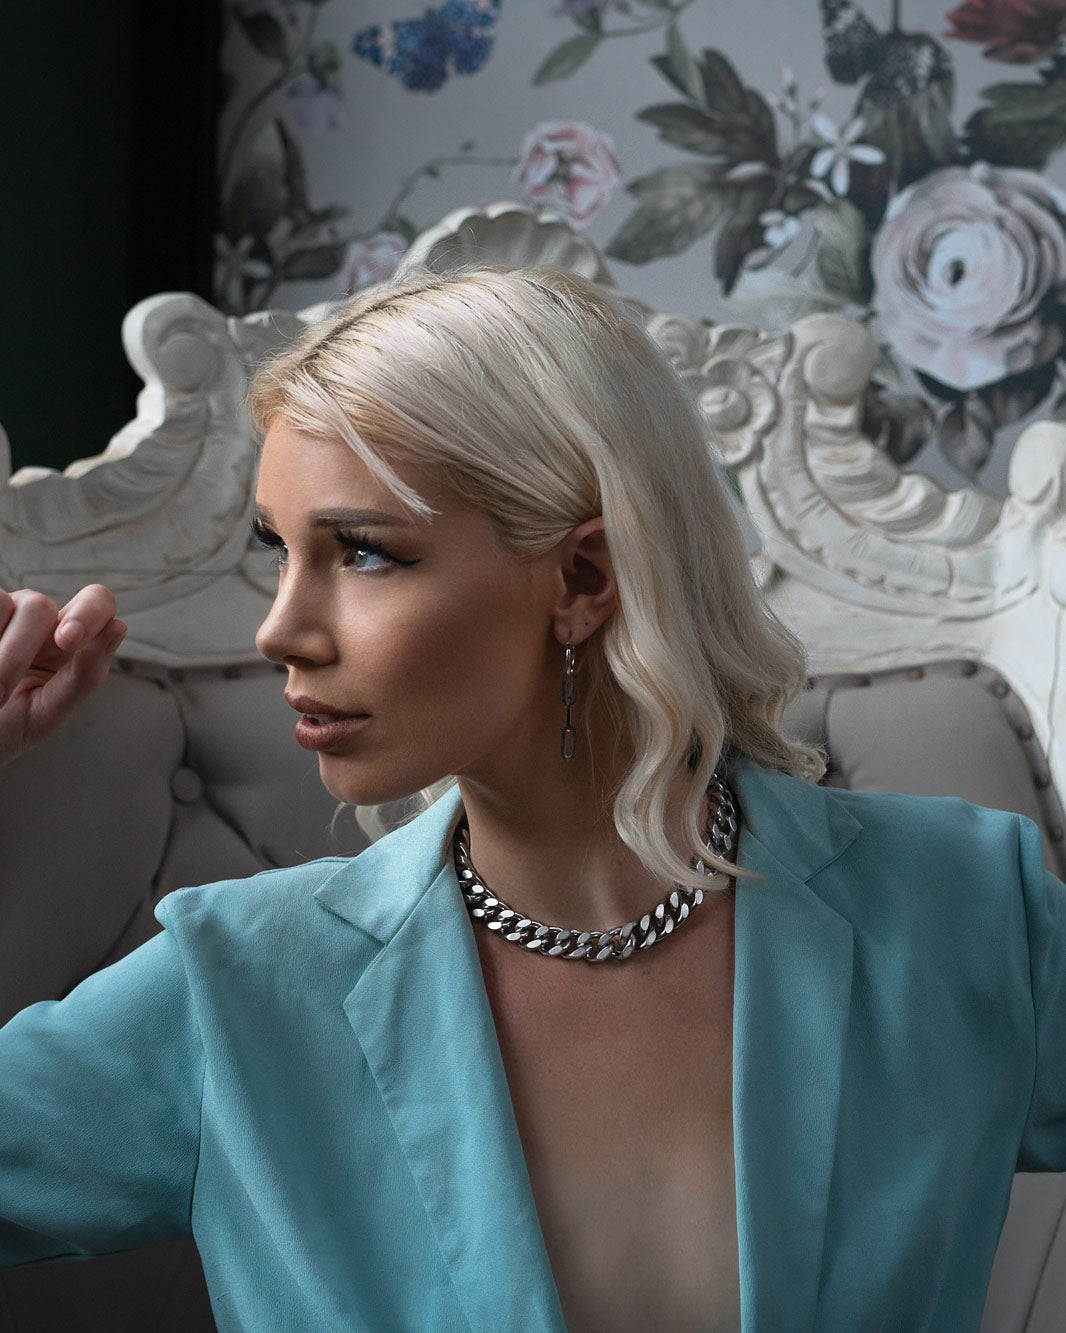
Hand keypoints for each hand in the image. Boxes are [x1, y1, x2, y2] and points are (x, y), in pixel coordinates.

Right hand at [0, 585, 126, 767]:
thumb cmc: (6, 728)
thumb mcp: (47, 712)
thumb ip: (85, 673)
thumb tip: (117, 627)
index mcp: (68, 639)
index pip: (97, 602)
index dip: (88, 613)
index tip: (67, 639)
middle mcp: (35, 618)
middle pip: (39, 605)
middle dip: (17, 653)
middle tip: (1, 692)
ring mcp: (2, 611)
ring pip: (5, 603)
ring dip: (0, 656)